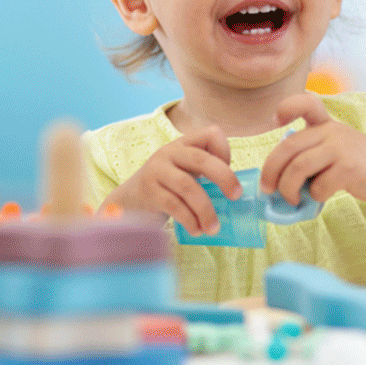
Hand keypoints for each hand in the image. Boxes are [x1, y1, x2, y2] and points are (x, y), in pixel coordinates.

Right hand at [105, 126, 238, 235]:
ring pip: (188, 187)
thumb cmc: (166, 187)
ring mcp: (156, 171)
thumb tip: (236, 191)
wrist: (129, 201)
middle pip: (202, 159)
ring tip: (213, 228)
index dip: (225, 151)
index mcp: (183, 145)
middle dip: (224, 177)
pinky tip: (196, 230)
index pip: (211, 134)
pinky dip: (190, 220)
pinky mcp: (148, 192)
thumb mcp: (184, 171)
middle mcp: (169, 153)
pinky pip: (174, 206)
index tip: (227, 173)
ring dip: (206, 210)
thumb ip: (205, 172)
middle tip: (236, 196)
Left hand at [260, 93, 365, 205]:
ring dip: (288, 188)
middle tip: (267, 188)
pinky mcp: (349, 168)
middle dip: (271, 170)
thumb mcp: (332, 147)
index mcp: (324, 124)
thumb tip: (276, 181)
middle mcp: (330, 132)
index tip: (276, 121)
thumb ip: (308, 154)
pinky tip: (320, 197)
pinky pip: (319, 186)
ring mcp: (340, 148)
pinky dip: (314, 196)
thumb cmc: (353, 162)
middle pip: (288, 146)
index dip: (287, 107)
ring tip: (291, 199)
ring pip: (298, 167)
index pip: (305, 103)